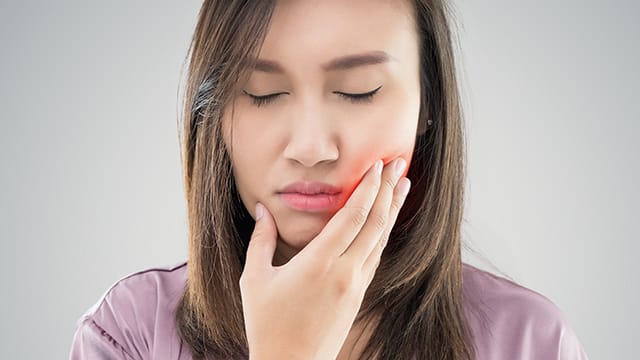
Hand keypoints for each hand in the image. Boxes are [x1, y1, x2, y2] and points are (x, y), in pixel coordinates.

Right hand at [240, 158, 410, 359]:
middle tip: (399, 163)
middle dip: (389, 189)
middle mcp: (344, 271)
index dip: (368, 188)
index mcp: (318, 263)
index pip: (353, 216)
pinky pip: (375, 257)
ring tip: (403, 185)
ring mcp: (355, 285)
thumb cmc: (267, 325)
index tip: (377, 165)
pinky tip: (386, 222)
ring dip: (392, 209)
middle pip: (375, 223)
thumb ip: (261, 240)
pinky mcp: (359, 296)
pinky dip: (383, 234)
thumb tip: (261, 209)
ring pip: (380, 239)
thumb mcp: (255, 279)